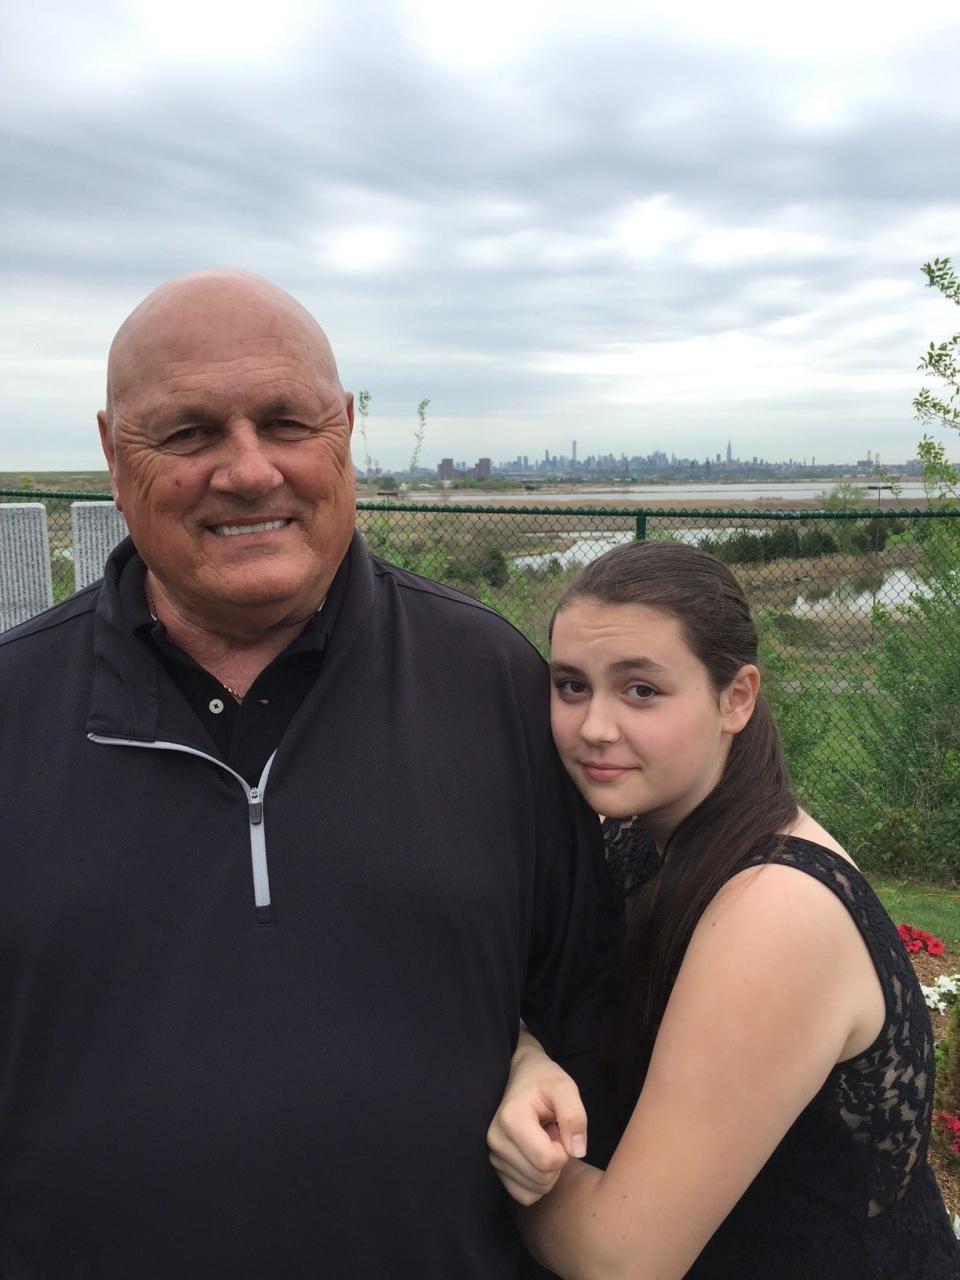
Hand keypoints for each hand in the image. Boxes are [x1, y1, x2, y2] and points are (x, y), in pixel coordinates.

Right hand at [487, 1032, 587, 1204]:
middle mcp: (495, 1141)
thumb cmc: (544, 1080)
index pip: (547, 1160)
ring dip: (548, 1170)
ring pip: (534, 1190)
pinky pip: (524, 1195)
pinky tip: (536, 1155)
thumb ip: (575, 1116)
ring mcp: (492, 1156)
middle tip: (552, 1132)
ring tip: (543, 1139)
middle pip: (541, 1178)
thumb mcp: (565, 1087)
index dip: (565, 1149)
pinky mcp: (495, 1168)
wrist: (521, 1076)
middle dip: (557, 1160)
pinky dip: (537, 1182)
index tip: (561, 1128)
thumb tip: (577, 1151)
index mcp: (510, 1119)